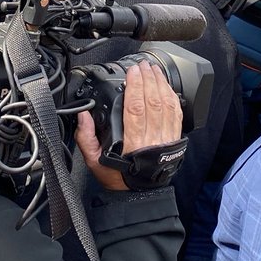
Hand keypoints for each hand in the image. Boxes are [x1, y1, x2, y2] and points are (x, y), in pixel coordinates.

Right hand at [76, 62, 181, 191]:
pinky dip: (172, 97)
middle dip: (148, 79)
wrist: (141, 194)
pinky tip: (166, 86)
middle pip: (152, 101)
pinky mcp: (174, 138)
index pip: (135, 107)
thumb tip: (83, 115)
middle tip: (142, 65)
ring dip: (160, 84)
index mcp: (132, 143)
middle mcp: (152, 138)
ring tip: (153, 69)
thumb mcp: (94, 161)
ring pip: (166, 105)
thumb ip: (86, 137)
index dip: (135, 86)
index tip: (132, 72)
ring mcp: (165, 138)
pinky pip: (176, 114)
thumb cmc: (119, 177)